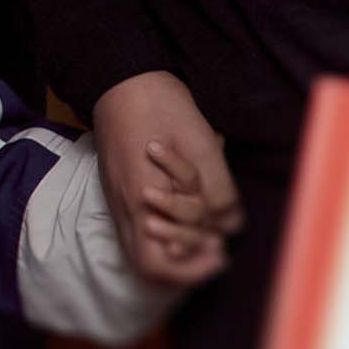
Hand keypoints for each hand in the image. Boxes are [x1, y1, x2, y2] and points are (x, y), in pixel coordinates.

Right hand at [89, 70, 242, 281]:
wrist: (122, 78)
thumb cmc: (163, 109)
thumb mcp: (203, 149)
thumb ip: (219, 195)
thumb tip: (230, 227)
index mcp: (141, 199)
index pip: (157, 263)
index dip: (191, 271)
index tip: (219, 254)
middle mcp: (124, 205)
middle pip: (148, 263)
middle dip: (187, 262)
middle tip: (216, 245)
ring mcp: (118, 196)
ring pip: (144, 244)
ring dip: (179, 242)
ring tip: (208, 229)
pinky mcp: (119, 186)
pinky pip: (141, 222)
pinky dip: (168, 225)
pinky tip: (189, 206)